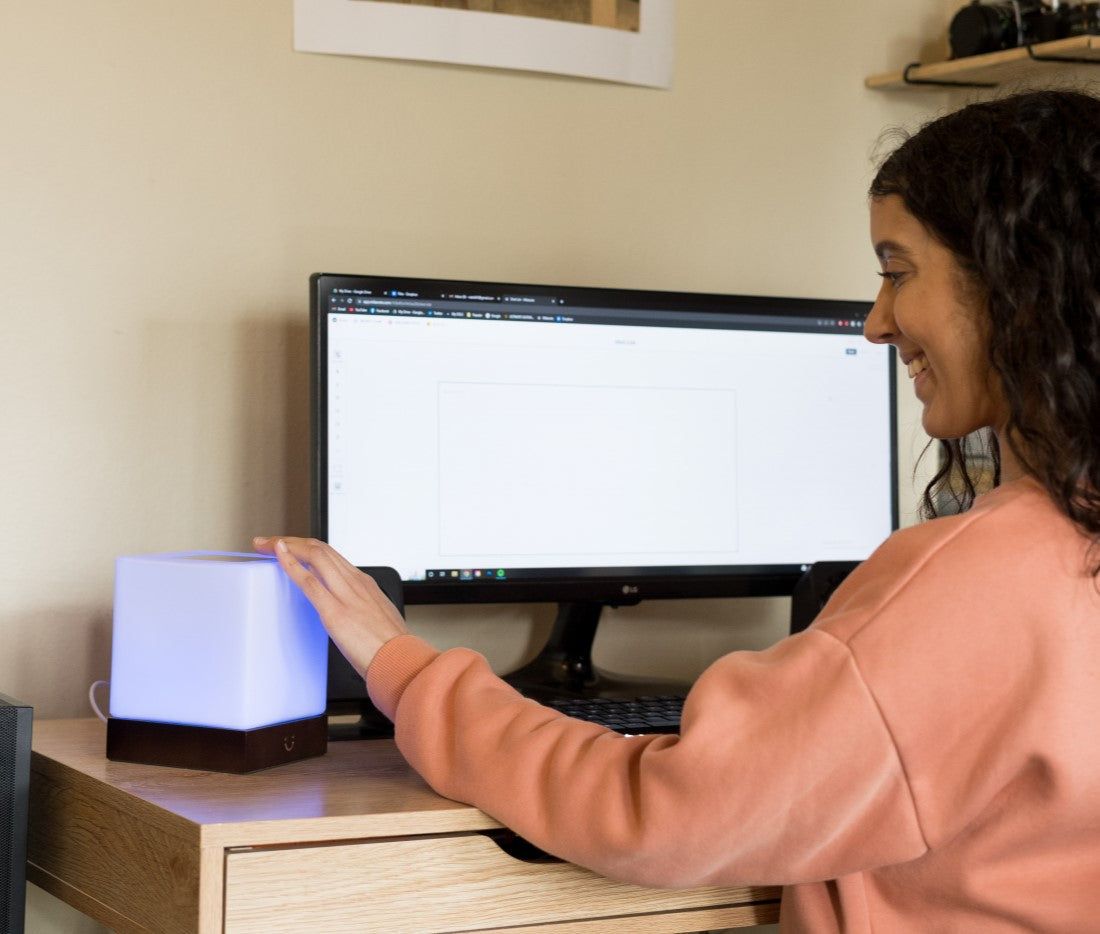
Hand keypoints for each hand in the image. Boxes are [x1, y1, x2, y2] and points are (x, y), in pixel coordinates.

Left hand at [253, 536, 408, 679]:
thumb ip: (359, 609)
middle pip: (319, 548)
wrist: (401, 661)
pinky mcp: (335, 611)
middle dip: (291, 540)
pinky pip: (309, 580)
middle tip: (268, 542)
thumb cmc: (391, 648)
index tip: (288, 547)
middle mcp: (355, 582)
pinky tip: (278, 557)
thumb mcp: (377, 618)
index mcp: (365, 584)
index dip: (306, 547)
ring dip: (286, 546)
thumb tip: (345, 614)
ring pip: (314, 555)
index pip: (331, 555)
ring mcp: (346, 595)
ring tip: (264, 545)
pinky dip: (291, 564)